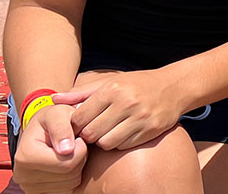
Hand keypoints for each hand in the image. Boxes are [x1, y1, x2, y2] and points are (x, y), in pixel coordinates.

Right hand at [12, 102, 87, 193]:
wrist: (40, 131)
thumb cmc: (52, 119)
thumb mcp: (57, 113)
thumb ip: (62, 127)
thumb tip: (66, 150)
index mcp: (25, 155)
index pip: (68, 162)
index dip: (81, 147)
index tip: (76, 136)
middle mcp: (22, 175)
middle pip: (70, 174)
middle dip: (80, 157)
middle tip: (74, 144)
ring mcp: (29, 187)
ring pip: (70, 183)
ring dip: (77, 167)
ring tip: (69, 152)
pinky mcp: (37, 192)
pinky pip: (66, 190)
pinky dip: (71, 177)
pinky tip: (65, 163)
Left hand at [54, 68, 187, 150]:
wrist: (174, 87)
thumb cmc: (137, 84)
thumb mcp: (110, 81)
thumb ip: (81, 93)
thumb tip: (53, 99)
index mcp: (113, 89)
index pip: (80, 117)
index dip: (76, 124)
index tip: (80, 123)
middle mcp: (126, 103)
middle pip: (91, 133)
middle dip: (88, 134)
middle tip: (94, 128)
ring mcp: (140, 117)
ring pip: (106, 143)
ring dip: (103, 140)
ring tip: (109, 131)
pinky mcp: (150, 130)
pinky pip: (123, 146)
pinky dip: (119, 143)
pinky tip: (124, 132)